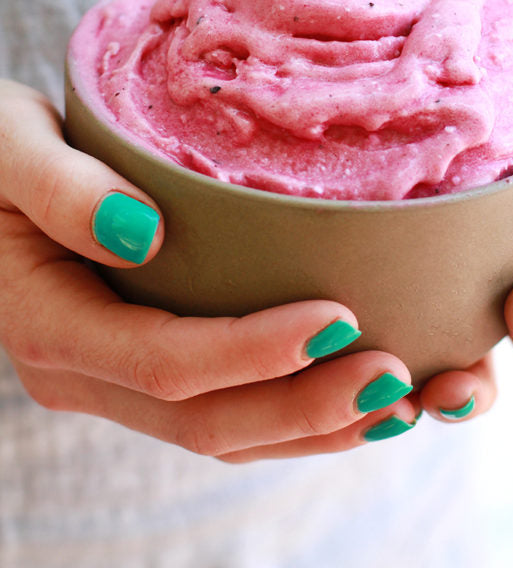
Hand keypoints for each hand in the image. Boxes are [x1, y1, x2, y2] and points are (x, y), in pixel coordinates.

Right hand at [0, 81, 418, 463]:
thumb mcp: (9, 148)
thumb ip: (61, 189)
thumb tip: (143, 230)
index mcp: (54, 326)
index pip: (165, 362)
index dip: (252, 351)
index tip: (337, 318)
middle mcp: (89, 372)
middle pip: (208, 420)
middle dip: (308, 407)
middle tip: (396, 377)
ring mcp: (121, 377)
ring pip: (227, 431)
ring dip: (318, 426)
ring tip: (404, 400)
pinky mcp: (151, 361)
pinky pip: (229, 405)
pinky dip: (299, 410)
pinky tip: (360, 394)